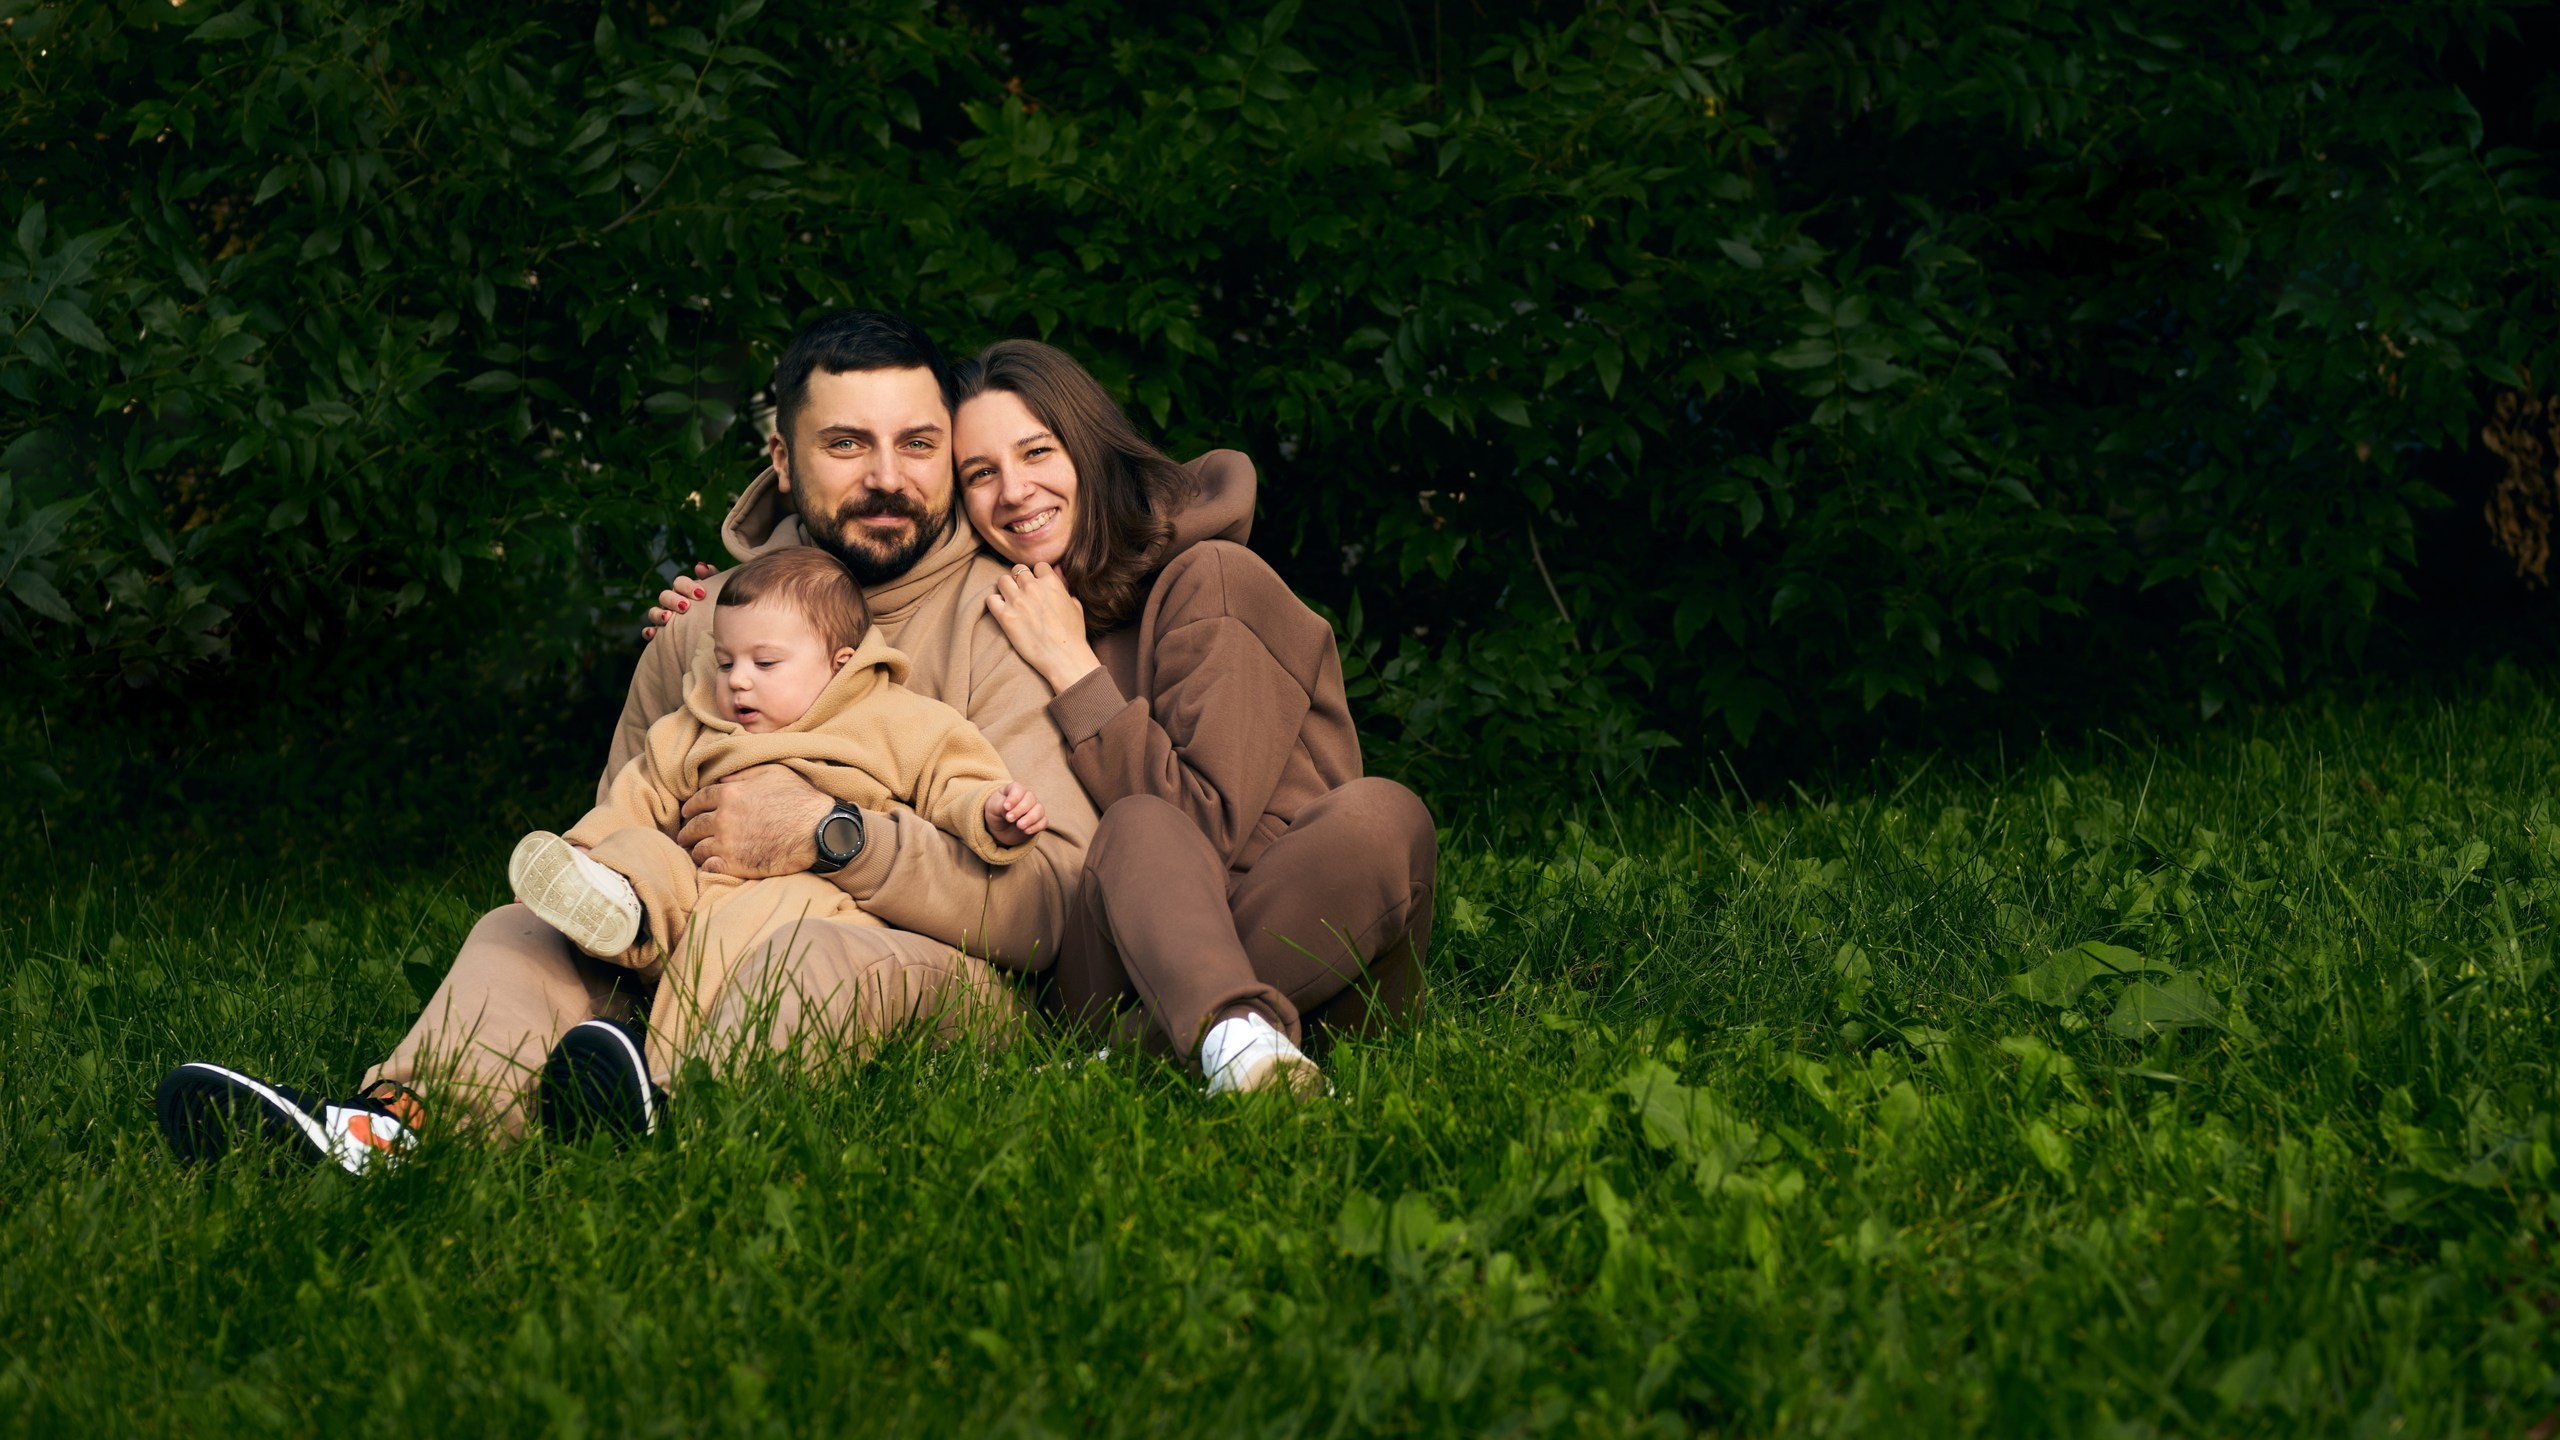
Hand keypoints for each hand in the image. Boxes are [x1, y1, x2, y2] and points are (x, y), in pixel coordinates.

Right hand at [641, 561, 717, 642]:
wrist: (715, 636)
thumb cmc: (714, 611)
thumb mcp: (715, 594)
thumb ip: (711, 578)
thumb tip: (700, 566)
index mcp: (684, 593)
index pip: (679, 583)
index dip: (688, 586)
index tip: (701, 594)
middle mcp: (671, 604)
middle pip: (665, 596)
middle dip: (674, 600)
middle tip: (686, 607)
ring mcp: (664, 618)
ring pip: (653, 612)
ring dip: (658, 614)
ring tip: (667, 618)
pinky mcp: (659, 634)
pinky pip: (649, 632)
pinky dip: (648, 631)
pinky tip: (652, 633)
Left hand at [676, 763, 832, 877]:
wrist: (819, 831)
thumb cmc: (801, 799)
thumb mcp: (774, 773)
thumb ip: (744, 773)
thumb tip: (723, 778)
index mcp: (729, 793)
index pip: (698, 801)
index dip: (690, 808)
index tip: (687, 814)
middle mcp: (723, 818)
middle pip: (693, 827)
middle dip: (687, 832)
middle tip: (685, 837)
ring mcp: (727, 843)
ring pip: (698, 849)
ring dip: (696, 851)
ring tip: (697, 853)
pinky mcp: (734, 865)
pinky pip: (709, 868)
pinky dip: (707, 867)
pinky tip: (710, 866)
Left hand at [984, 781, 1046, 846]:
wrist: (999, 828)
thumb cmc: (995, 813)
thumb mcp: (993, 808)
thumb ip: (1000, 806)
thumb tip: (1008, 809)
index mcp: (1014, 789)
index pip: (1018, 790)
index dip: (1014, 798)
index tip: (1006, 807)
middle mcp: (1027, 797)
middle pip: (1030, 799)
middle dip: (1020, 810)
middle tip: (1009, 819)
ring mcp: (1034, 809)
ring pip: (1039, 810)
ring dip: (1030, 818)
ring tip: (1019, 826)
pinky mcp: (1038, 821)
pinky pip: (1043, 822)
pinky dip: (1037, 826)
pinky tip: (1026, 831)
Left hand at [985, 562, 1102, 694]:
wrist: (1064, 657)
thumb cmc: (1073, 634)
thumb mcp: (1075, 605)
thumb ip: (1064, 586)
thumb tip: (1058, 571)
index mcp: (1051, 582)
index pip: (1038, 566)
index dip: (1038, 575)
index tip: (1038, 586)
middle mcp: (1032, 587)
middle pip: (1017, 570)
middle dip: (1020, 580)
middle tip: (1022, 594)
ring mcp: (1017, 601)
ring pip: (1002, 580)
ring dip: (1006, 589)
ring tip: (1011, 601)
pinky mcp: (1005, 616)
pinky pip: (991, 599)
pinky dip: (995, 604)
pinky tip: (1003, 611)